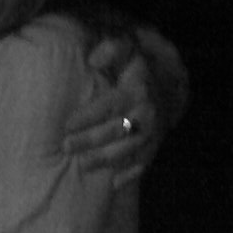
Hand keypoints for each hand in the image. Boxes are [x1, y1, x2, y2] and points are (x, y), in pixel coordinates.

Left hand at [64, 37, 160, 188]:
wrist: (166, 83)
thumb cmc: (134, 66)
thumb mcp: (126, 49)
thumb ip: (111, 48)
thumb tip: (95, 58)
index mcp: (137, 90)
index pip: (111, 104)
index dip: (89, 116)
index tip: (66, 124)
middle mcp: (147, 112)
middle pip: (119, 130)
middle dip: (92, 140)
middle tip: (66, 147)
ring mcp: (154, 131)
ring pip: (130, 150)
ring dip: (107, 160)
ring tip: (82, 166)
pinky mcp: (155, 145)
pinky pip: (145, 163)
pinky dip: (130, 174)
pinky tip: (112, 183)